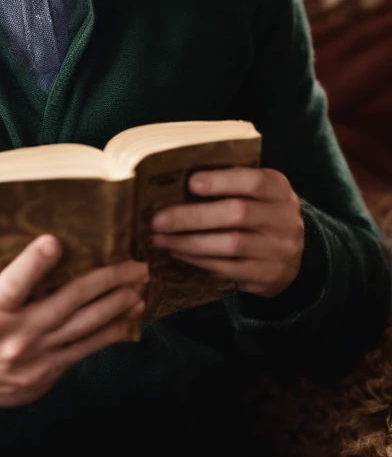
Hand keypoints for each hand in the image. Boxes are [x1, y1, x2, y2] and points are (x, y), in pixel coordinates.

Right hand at [0, 235, 148, 408]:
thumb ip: (3, 285)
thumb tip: (44, 258)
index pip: (15, 281)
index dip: (35, 261)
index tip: (55, 241)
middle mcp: (14, 338)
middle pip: (69, 305)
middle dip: (108, 284)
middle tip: (135, 268)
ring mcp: (30, 364)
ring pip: (83, 333)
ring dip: (116, 312)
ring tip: (139, 296)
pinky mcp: (38, 381)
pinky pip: (77, 356)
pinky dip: (101, 339)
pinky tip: (119, 327)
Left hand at [150, 167, 304, 298]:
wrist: (298, 254)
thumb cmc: (262, 213)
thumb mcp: (256, 192)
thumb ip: (229, 184)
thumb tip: (176, 180)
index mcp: (278, 189)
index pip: (254, 181)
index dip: (221, 181)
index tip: (190, 183)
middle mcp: (283, 218)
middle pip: (238, 214)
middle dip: (192, 216)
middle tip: (158, 220)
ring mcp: (279, 250)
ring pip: (230, 245)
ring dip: (189, 242)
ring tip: (160, 239)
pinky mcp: (268, 275)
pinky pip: (229, 269)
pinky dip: (199, 261)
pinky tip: (178, 253)